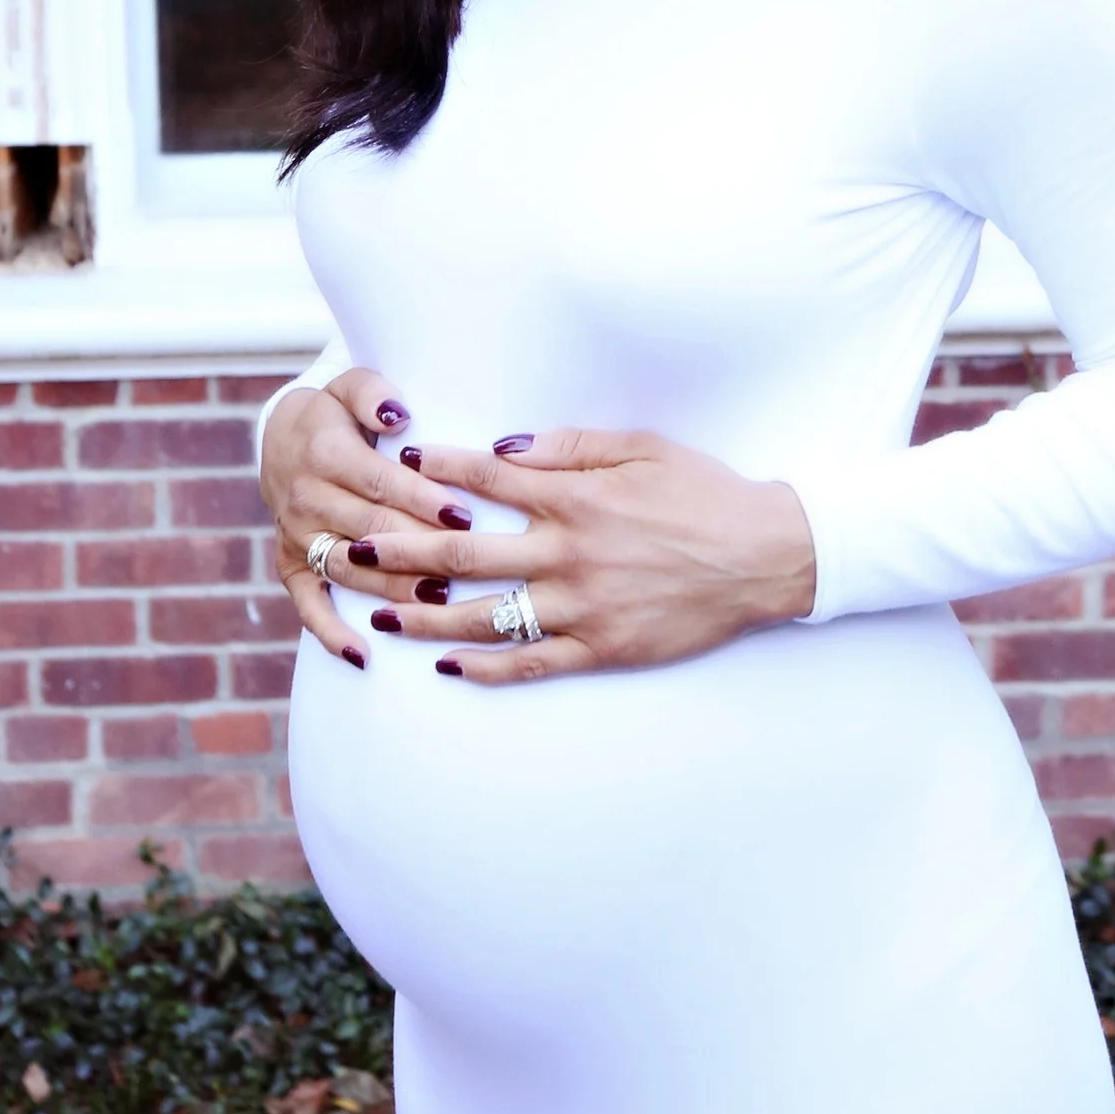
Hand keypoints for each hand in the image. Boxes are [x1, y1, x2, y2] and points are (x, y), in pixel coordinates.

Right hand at [264, 368, 457, 671]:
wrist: (281, 438)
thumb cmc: (335, 413)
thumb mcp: (349, 385)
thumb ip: (374, 393)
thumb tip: (398, 416)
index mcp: (325, 455)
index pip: (379, 483)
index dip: (421, 500)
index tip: (464, 515)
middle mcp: (306, 499)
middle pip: (370, 531)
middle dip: (420, 549)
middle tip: (467, 566)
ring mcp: (296, 537)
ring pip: (348, 570)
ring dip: (391, 589)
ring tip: (438, 601)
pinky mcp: (291, 564)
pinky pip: (307, 604)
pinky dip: (330, 633)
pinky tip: (363, 656)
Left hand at [322, 427, 818, 683]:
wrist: (764, 556)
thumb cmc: (704, 493)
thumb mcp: (641, 447)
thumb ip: (568, 446)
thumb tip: (502, 448)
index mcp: (575, 498)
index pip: (485, 482)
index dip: (435, 469)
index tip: (396, 463)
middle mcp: (567, 554)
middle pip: (462, 553)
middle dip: (397, 550)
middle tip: (350, 549)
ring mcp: (582, 608)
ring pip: (483, 616)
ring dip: (424, 614)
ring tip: (379, 613)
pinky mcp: (602, 648)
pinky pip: (530, 663)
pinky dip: (485, 667)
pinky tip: (448, 664)